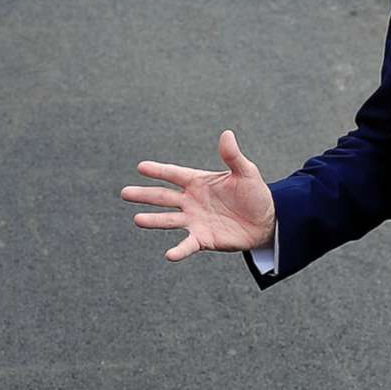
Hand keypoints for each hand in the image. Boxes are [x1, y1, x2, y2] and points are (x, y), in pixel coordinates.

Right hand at [123, 131, 276, 260]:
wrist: (265, 221)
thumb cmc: (254, 194)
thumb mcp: (246, 173)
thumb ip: (233, 157)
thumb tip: (227, 134)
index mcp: (198, 182)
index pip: (174, 174)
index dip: (158, 170)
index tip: (141, 167)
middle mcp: (191, 201)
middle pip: (164, 196)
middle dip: (144, 194)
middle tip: (124, 192)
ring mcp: (195, 220)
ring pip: (169, 220)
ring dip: (154, 220)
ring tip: (137, 219)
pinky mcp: (203, 239)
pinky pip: (188, 245)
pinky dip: (179, 250)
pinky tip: (169, 255)